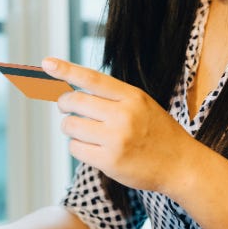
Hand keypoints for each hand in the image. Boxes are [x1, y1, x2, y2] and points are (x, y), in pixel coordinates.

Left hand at [43, 57, 198, 193]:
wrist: (181, 165)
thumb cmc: (158, 133)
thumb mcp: (142, 105)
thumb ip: (113, 97)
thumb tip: (73, 93)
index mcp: (132, 97)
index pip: (92, 79)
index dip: (67, 70)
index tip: (47, 63)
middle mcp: (123, 115)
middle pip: (74, 102)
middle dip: (65, 105)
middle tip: (68, 109)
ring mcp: (116, 139)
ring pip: (70, 126)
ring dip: (71, 128)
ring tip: (87, 132)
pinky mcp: (109, 161)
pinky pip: (75, 148)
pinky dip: (78, 147)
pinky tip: (93, 148)